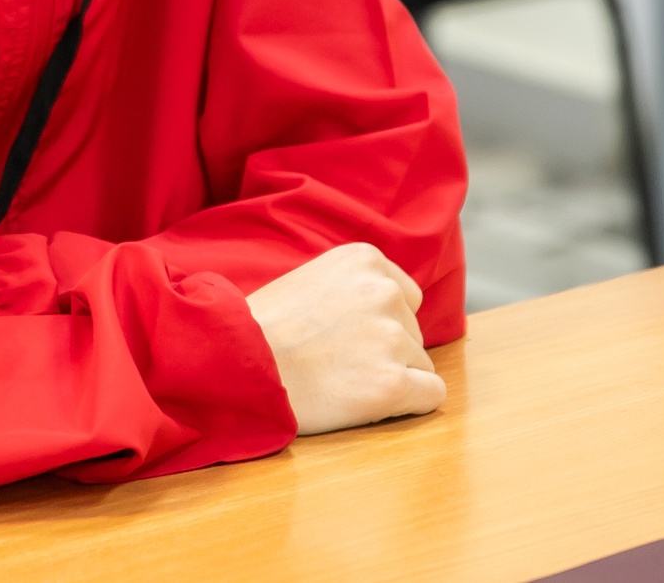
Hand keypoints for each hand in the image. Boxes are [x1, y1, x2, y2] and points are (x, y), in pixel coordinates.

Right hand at [244, 242, 444, 435]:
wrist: (233, 365)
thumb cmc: (262, 329)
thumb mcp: (312, 280)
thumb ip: (354, 287)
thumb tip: (392, 306)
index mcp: (366, 260)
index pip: (404, 297)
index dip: (378, 323)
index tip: (347, 337)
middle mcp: (385, 292)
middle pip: (412, 332)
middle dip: (384, 351)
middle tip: (335, 363)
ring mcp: (392, 338)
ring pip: (419, 364)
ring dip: (389, 377)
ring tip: (339, 381)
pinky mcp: (392, 384)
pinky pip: (430, 394)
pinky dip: (408, 403)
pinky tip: (371, 403)